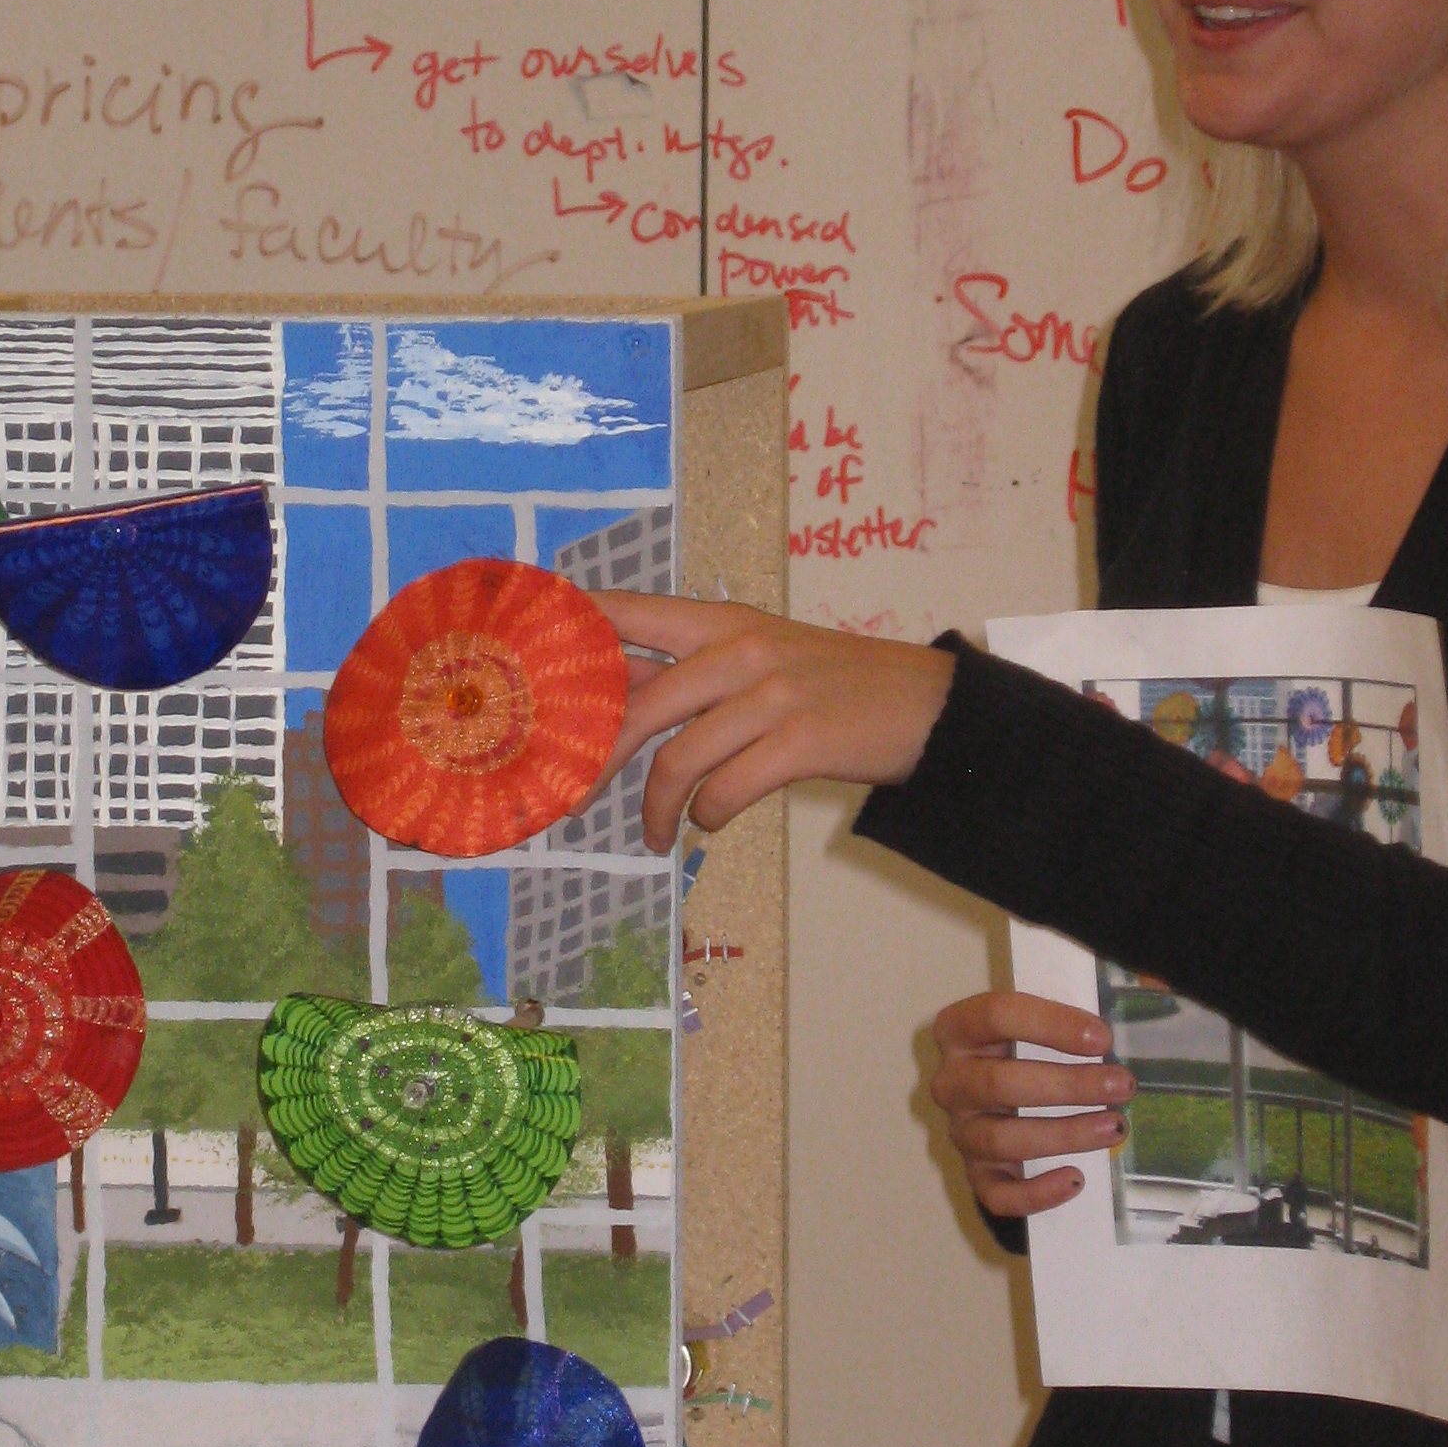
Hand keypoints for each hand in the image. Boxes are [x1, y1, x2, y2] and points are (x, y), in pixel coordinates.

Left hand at [596, 592, 955, 850]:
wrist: (925, 705)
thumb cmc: (833, 685)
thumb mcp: (762, 656)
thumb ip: (692, 671)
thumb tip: (615, 695)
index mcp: (723, 622)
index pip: (627, 612)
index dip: (571, 627)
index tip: (521, 651)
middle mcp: (740, 649)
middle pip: (638, 706)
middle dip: (596, 760)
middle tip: (575, 796)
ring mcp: (772, 693)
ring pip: (679, 758)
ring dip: (659, 809)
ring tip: (657, 834)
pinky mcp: (801, 740)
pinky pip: (725, 790)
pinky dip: (707, 816)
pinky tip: (707, 824)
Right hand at [929, 992, 1130, 1221]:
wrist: (1003, 1096)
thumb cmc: (1029, 1048)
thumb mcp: (1044, 1019)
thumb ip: (1076, 1011)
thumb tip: (1149, 988)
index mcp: (959, 1030)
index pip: (994, 1015)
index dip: (1050, 1024)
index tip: (1102, 1038)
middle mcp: (951, 1082)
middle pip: (998, 1082)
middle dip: (1069, 1085)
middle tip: (1122, 1085)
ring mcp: (960, 1130)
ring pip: (1001, 1139)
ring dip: (1064, 1134)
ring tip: (1114, 1127)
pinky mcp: (976, 1173)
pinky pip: (997, 1194)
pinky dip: (1035, 1193)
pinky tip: (1075, 1179)